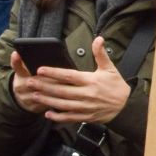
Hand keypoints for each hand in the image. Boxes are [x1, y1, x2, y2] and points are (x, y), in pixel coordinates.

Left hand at [14, 38, 131, 123]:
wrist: (126, 106)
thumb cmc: (116, 86)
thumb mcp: (109, 68)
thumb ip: (101, 54)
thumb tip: (98, 38)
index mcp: (91, 81)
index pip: (68, 76)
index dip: (53, 73)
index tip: (40, 69)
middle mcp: (87, 94)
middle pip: (62, 91)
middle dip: (44, 86)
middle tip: (30, 82)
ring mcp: (85, 107)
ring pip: (63, 104)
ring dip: (47, 100)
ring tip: (34, 95)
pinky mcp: (86, 117)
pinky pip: (70, 117)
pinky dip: (58, 117)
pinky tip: (47, 114)